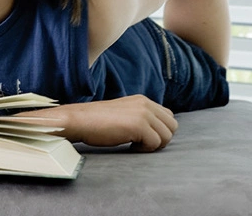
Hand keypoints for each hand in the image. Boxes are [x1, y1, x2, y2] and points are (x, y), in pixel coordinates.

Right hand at [23, 95, 177, 151]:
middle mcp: (145, 103)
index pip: (168, 116)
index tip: (142, 138)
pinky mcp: (139, 125)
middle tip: (141, 144)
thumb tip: (154, 132)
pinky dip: (145, 150)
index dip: (159, 131)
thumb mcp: (123, 114)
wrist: (79, 120)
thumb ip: (139, 117)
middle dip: (160, 139)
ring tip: (135, 145)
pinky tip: (129, 147)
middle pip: (172, 126)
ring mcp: (143, 113)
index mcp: (142, 100)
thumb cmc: (97, 122)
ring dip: (153, 145)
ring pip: (167, 136)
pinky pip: (155, 143)